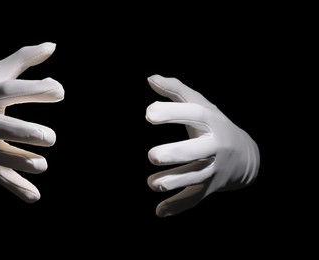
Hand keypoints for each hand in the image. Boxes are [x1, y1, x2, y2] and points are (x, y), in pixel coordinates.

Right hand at [0, 42, 63, 202]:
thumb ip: (23, 59)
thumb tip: (52, 45)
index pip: (10, 91)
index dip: (37, 90)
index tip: (60, 92)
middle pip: (0, 128)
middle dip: (25, 134)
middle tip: (49, 137)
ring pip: (0, 158)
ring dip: (22, 164)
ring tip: (42, 165)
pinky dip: (16, 189)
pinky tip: (34, 197)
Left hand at [146, 75, 259, 216]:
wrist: (245, 153)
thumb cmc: (213, 124)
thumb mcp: (200, 104)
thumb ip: (176, 90)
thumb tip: (150, 78)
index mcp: (212, 121)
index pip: (195, 114)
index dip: (172, 113)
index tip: (148, 114)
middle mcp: (216, 146)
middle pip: (198, 151)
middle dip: (176, 154)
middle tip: (152, 155)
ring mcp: (214, 168)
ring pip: (196, 178)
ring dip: (174, 182)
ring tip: (152, 183)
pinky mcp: (210, 186)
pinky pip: (195, 198)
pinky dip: (178, 206)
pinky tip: (160, 211)